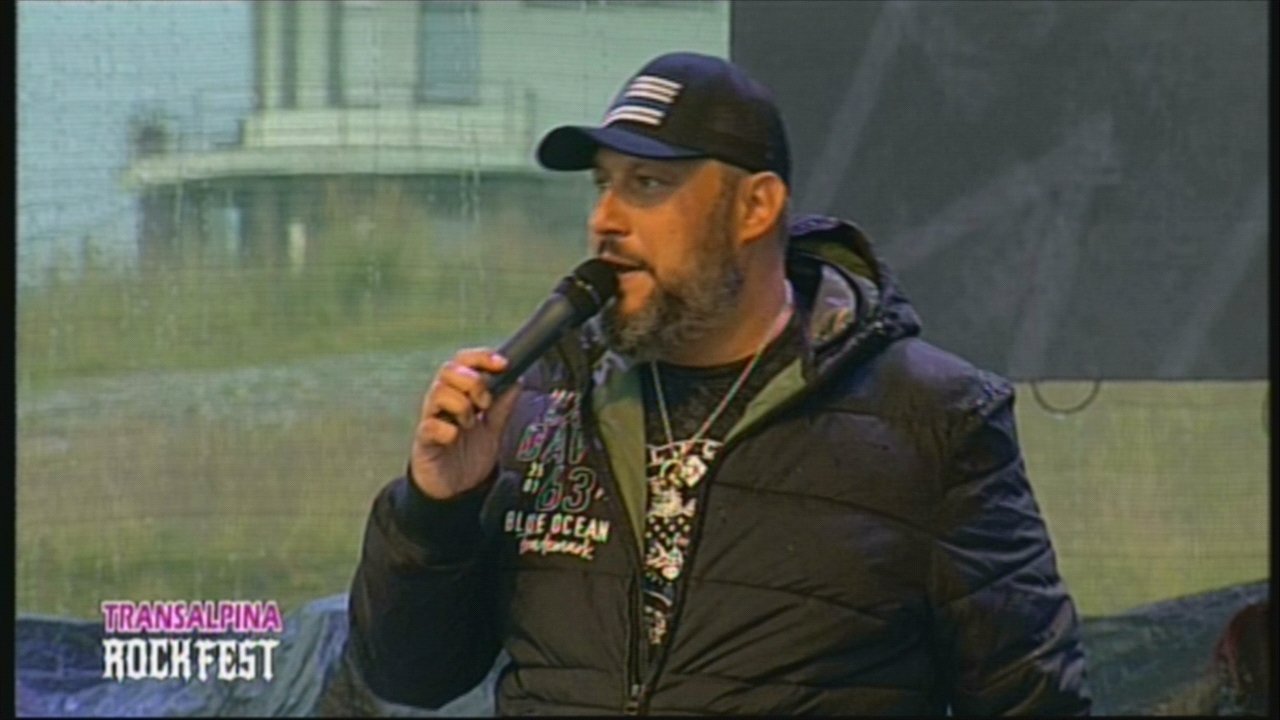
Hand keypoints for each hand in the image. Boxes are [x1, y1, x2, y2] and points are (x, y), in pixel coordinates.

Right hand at [411, 348, 520, 499]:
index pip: (464, 362)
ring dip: (462, 405)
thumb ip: (503, 405)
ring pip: (438, 393)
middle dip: (473, 380)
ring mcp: (432, 419)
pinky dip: (447, 428)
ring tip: (470, 423)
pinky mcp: (425, 441)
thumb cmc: (468, 455)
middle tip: (485, 401)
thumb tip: (517, 380)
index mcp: (459, 393)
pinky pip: (429, 425)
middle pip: (448, 370)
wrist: (457, 489)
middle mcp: (443, 402)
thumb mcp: (493, 428)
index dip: (482, 357)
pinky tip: (455, 435)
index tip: (502, 364)